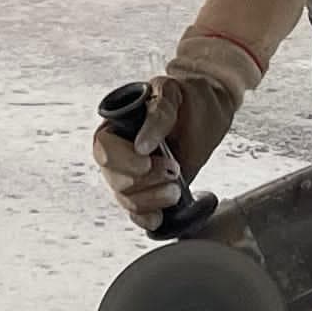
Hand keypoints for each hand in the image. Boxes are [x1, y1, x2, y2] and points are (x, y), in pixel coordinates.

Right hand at [91, 51, 250, 226]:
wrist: (207, 112)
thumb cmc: (188, 98)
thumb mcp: (174, 94)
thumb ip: (158, 114)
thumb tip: (140, 145)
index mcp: (117, 123)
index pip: (103, 148)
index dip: (124, 160)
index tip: (148, 161)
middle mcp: (117, 151)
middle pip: (114, 178)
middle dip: (146, 180)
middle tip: (174, 169)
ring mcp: (129, 173)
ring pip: (126, 198)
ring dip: (153, 198)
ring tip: (176, 187)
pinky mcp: (145, 191)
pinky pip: (136, 213)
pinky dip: (148, 216)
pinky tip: (161, 214)